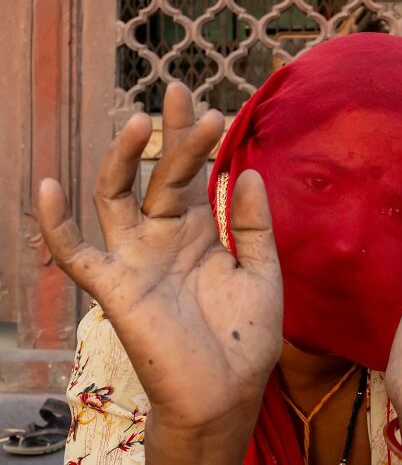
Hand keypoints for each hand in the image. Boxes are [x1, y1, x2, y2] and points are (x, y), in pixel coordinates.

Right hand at [38, 83, 281, 463]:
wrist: (229, 391)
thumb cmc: (245, 336)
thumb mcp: (261, 271)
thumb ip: (255, 224)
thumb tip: (246, 171)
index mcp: (200, 232)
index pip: (191, 175)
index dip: (194, 140)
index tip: (204, 105)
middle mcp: (164, 238)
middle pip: (159, 175)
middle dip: (174, 139)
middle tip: (187, 100)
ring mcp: (137, 259)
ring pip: (117, 197)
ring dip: (124, 159)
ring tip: (142, 122)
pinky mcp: (115, 287)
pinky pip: (75, 254)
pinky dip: (57, 224)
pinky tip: (49, 186)